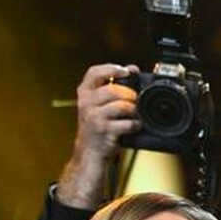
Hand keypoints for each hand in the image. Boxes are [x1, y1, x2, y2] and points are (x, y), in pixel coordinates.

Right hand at [57, 64, 140, 208]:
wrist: (89, 151)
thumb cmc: (97, 125)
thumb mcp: (97, 104)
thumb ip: (112, 87)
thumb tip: (133, 69)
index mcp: (84, 93)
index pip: (94, 73)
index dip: (111, 69)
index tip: (126, 70)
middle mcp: (87, 103)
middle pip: (113, 90)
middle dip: (130, 95)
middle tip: (136, 100)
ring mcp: (95, 117)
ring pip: (121, 106)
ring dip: (134, 110)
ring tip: (136, 114)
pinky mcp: (105, 131)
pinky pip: (127, 124)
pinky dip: (135, 125)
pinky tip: (135, 126)